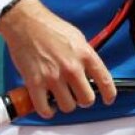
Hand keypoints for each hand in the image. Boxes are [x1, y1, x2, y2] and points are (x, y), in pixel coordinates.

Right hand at [0, 0, 117, 118]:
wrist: (26, 23)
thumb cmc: (51, 28)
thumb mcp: (77, 38)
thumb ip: (86, 57)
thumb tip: (91, 73)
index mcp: (85, 54)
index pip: (104, 80)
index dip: (109, 94)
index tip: (108, 99)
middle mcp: (72, 67)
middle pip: (86, 99)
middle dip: (83, 100)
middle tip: (77, 95)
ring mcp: (53, 77)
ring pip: (67, 106)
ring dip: (65, 104)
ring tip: (60, 96)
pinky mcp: (35, 83)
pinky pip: (45, 109)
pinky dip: (47, 111)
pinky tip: (47, 104)